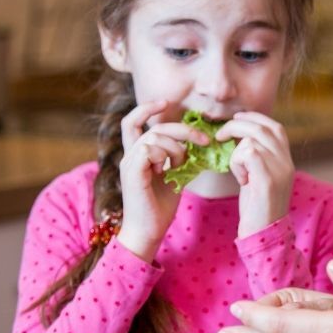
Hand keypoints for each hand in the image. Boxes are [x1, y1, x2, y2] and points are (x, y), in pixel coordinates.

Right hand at [116, 99, 207, 261]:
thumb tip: (198, 145)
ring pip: (153, 137)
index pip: (133, 121)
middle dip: (182, 129)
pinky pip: (147, 149)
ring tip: (180, 165)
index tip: (167, 102)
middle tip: (203, 138)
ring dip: (175, 148)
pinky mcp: (131, 172)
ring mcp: (128, 162)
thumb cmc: (160, 207)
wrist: (149, 230)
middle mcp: (130, 155)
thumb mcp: (175, 177)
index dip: (147, 108)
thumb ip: (180, 159)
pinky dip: (163, 156)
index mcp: (138, 154)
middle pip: (154, 127)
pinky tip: (167, 171)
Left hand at [218, 111, 293, 237]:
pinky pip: (247, 153)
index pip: (275, 127)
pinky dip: (237, 163)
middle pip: (262, 127)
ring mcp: (280, 170)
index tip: (237, 118)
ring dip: (236, 153)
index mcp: (287, 160)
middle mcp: (287, 162)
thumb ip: (258, 157)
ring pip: (251, 140)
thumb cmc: (257, 208)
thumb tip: (241, 136)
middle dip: (237, 126)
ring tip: (239, 173)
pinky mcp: (268, 180)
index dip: (255, 118)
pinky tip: (241, 179)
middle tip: (221, 135)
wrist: (264, 234)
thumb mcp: (260, 177)